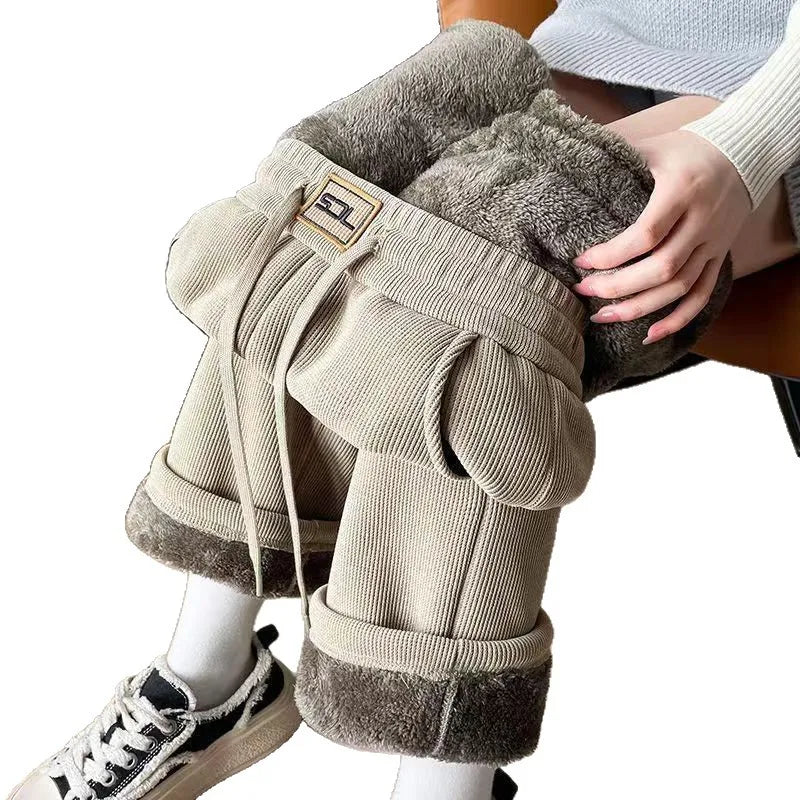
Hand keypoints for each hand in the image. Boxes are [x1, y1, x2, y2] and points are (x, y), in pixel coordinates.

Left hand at [572, 129, 750, 343]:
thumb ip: (616, 155)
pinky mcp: (719, 256)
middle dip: (618, 287)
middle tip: (584, 291)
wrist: (745, 151)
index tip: (581, 261)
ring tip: (603, 317)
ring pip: (679, 288)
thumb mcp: (654, 145)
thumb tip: (570, 161)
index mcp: (682, 191)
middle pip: (661, 268)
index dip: (612, 255)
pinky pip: (702, 295)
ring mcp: (713, 243)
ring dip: (640, 308)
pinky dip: (678, 319)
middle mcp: (701, 221)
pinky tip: (649, 334)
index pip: (646, 234)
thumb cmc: (689, 148)